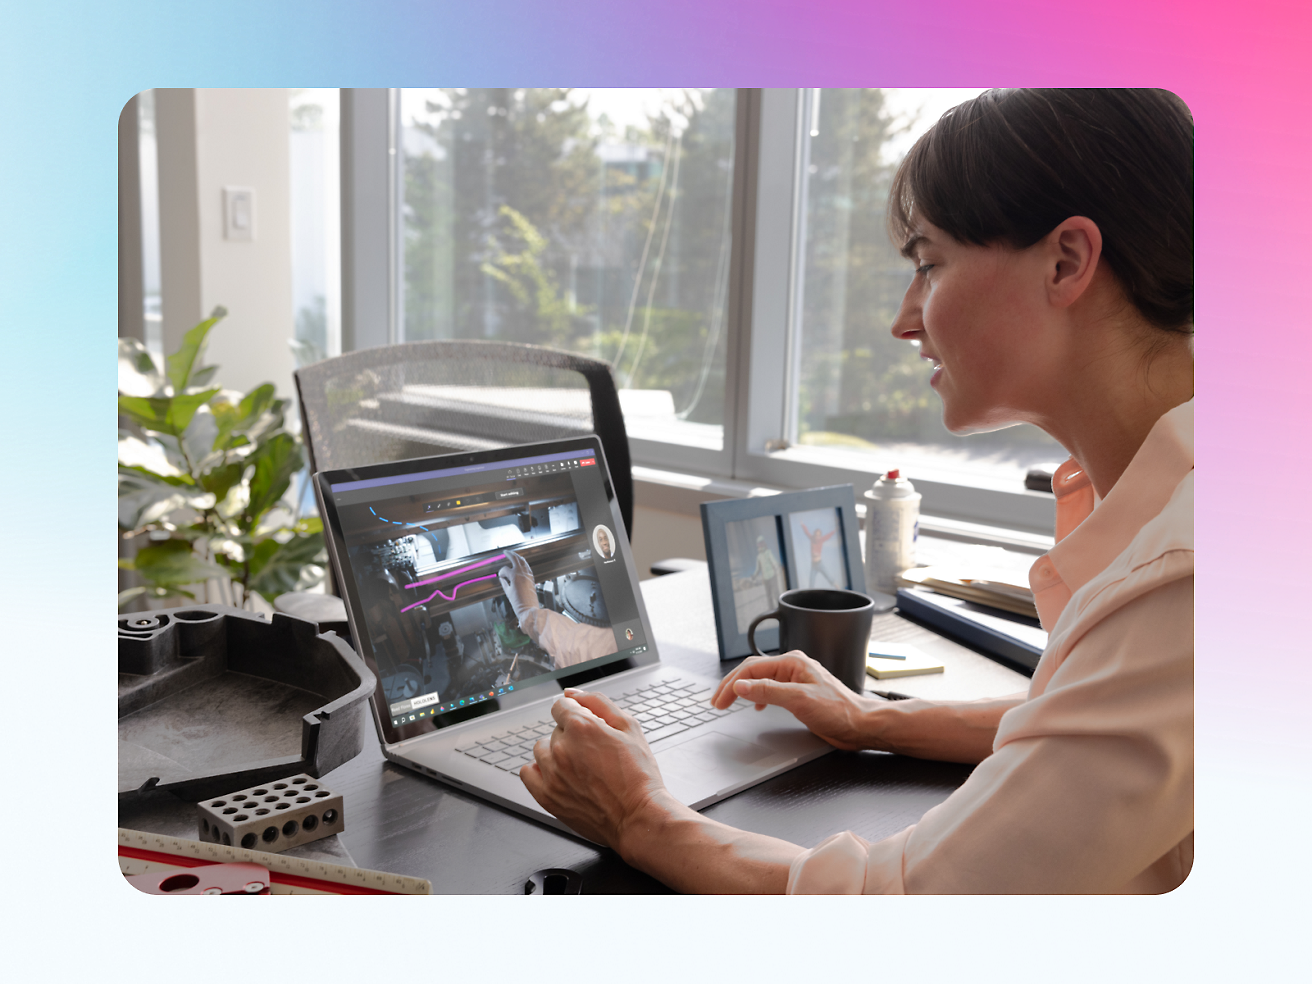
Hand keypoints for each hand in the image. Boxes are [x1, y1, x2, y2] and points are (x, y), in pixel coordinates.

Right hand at [497, 550, 539, 620]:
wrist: (529, 609)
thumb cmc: (518, 603)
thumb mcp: (508, 592)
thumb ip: (504, 583)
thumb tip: (502, 578)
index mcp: (515, 576)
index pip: (505, 569)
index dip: (501, 572)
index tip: (500, 576)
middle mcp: (522, 573)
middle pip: (515, 559)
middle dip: (510, 554)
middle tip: (505, 552)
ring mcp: (528, 575)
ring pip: (523, 561)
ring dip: (517, 557)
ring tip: (513, 555)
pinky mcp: (532, 578)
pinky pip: (527, 567)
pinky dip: (524, 563)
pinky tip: (521, 563)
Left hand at [519, 690, 671, 848]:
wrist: (638, 817)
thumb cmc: (638, 776)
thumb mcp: (629, 727)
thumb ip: (598, 702)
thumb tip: (572, 693)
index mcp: (582, 727)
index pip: (561, 706)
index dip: (577, 713)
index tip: (587, 725)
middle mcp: (562, 748)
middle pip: (555, 729)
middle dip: (572, 735)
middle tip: (595, 752)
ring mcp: (551, 774)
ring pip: (541, 749)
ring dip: (556, 752)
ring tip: (579, 766)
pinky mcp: (547, 796)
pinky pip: (527, 773)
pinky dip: (539, 770)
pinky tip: (558, 775)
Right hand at [711, 651, 874, 750]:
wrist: (860, 725)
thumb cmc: (839, 711)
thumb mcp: (799, 700)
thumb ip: (767, 691)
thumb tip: (741, 685)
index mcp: (792, 663)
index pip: (751, 668)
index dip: (732, 684)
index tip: (720, 700)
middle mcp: (793, 668)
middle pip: (753, 671)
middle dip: (732, 685)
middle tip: (717, 701)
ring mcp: (796, 680)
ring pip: (760, 680)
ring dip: (742, 690)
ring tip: (728, 701)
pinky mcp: (799, 694)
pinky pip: (770, 689)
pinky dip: (757, 696)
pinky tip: (755, 706)